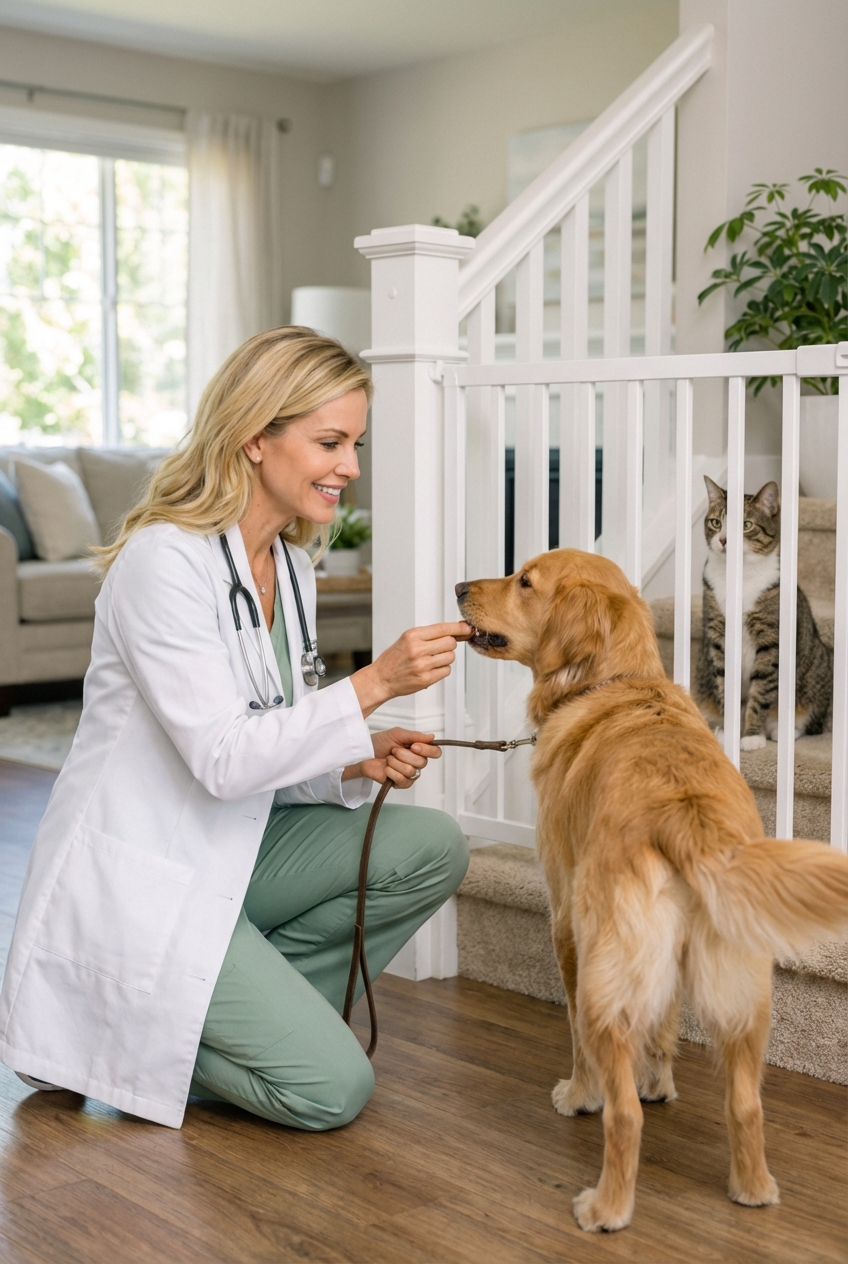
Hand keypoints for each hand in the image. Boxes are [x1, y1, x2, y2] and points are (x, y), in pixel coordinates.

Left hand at [341, 728, 440, 789]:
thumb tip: (431, 737)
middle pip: (422, 762)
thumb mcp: (398, 734)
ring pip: (410, 770)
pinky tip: (387, 769)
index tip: (414, 746)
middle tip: (393, 751)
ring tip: (388, 759)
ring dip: (395, 762)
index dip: (427, 750)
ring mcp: (409, 774)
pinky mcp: (400, 784)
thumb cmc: (380, 743)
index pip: (435, 752)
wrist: (364, 753)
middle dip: (404, 754)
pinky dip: (392, 772)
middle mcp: (416, 762)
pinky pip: (402, 780)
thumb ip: (415, 735)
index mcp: (419, 750)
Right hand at [351, 622, 472, 717]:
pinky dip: (442, 669)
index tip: (468, 628)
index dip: (459, 628)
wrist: (381, 679)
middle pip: (450, 643)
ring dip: (445, 658)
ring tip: (432, 660)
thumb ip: (429, 635)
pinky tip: (431, 669)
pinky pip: (446, 670)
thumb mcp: (407, 639)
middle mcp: (418, 649)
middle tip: (439, 649)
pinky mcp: (426, 679)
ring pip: (450, 657)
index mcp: (412, 636)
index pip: (443, 628)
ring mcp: (422, 665)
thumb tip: (457, 632)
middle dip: (449, 645)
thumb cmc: (394, 658)